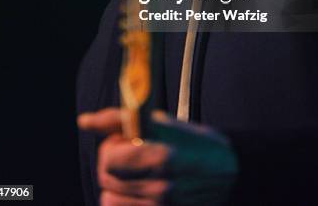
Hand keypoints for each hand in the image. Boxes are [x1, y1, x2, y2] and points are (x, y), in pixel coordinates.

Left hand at [78, 108, 237, 204]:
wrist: (233, 173)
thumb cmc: (198, 143)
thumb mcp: (165, 123)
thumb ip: (121, 119)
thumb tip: (84, 120)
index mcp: (162, 155)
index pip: (108, 157)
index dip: (112, 145)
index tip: (125, 139)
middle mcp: (161, 186)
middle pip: (105, 178)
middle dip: (111, 163)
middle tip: (131, 155)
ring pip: (109, 200)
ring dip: (116, 185)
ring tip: (135, 175)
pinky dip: (124, 203)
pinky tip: (138, 192)